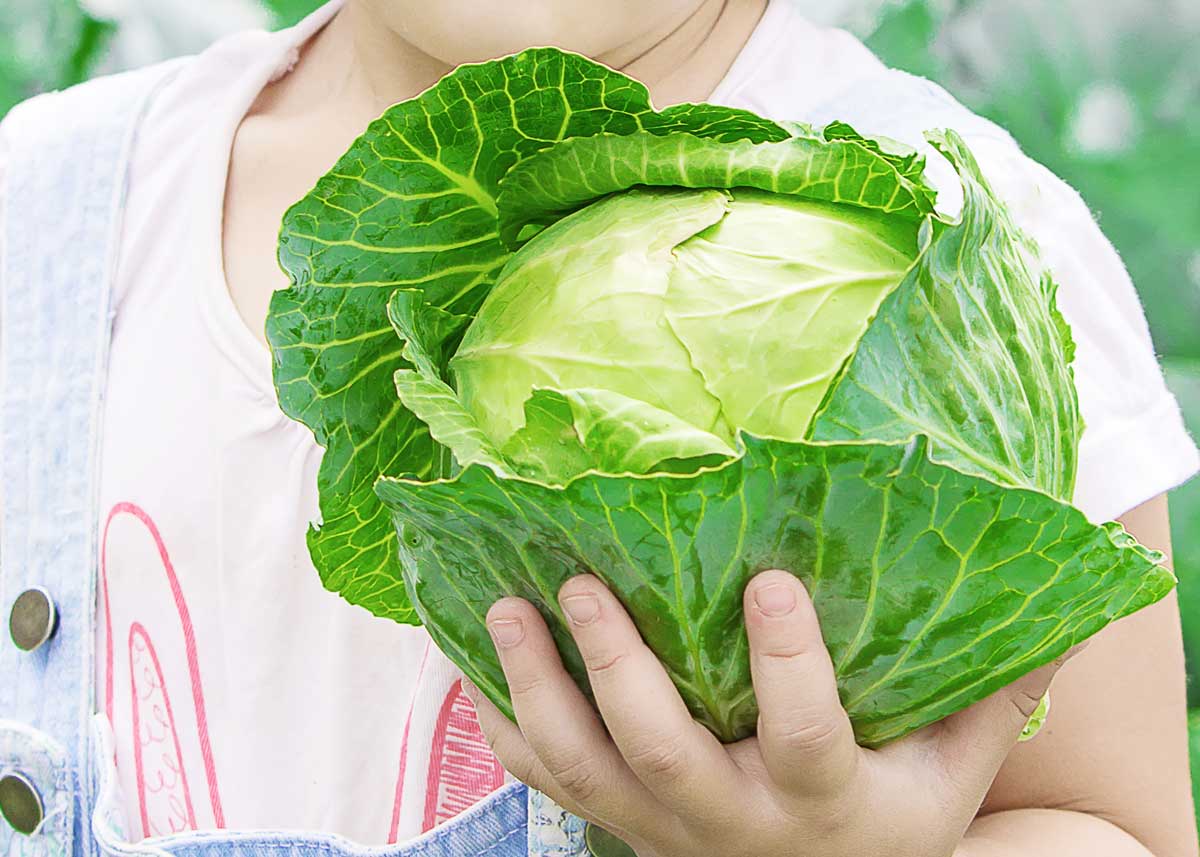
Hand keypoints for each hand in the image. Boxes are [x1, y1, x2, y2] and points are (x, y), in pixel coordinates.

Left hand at [463, 570, 1073, 856]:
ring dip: (539, 685)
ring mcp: (662, 826)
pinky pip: (547, 779)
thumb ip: (989, 699)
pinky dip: (506, 722)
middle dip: (618, 665)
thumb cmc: (890, 821)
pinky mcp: (620, 823)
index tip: (771, 578)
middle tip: (583, 580)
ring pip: (583, 767)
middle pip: (664, 750)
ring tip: (507, 606)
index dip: (788, 665)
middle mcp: (731, 818)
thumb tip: (1051, 614)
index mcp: (824, 800)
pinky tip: (478, 663)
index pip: (806, 735)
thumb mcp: (950, 775)